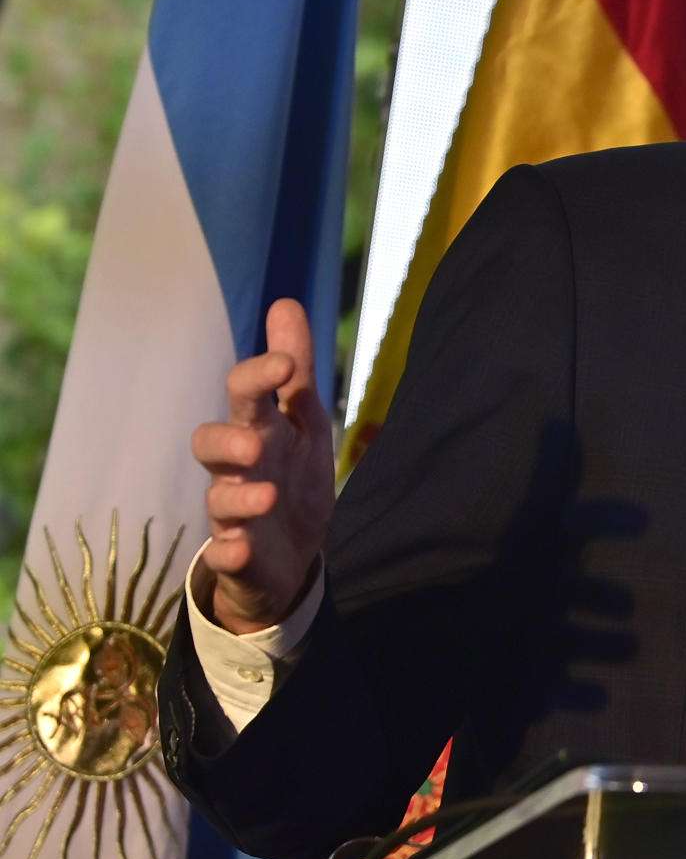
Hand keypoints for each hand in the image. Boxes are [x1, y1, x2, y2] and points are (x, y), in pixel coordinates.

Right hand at [189, 298, 337, 633]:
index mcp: (257, 430)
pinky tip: (240, 549)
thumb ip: (295, 368)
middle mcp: (237, 468)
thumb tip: (285, 302)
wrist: (290, 553)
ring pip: (219, 501)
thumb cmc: (291, 472)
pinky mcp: (237, 555)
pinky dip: (229, 552)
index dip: (257, 377)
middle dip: (227, 439)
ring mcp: (234, 513)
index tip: (284, 363)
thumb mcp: (304, 420)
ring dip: (240, 496)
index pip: (244, 396)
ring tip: (268, 494)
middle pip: (209, 444)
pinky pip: (224, 555)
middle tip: (256, 442)